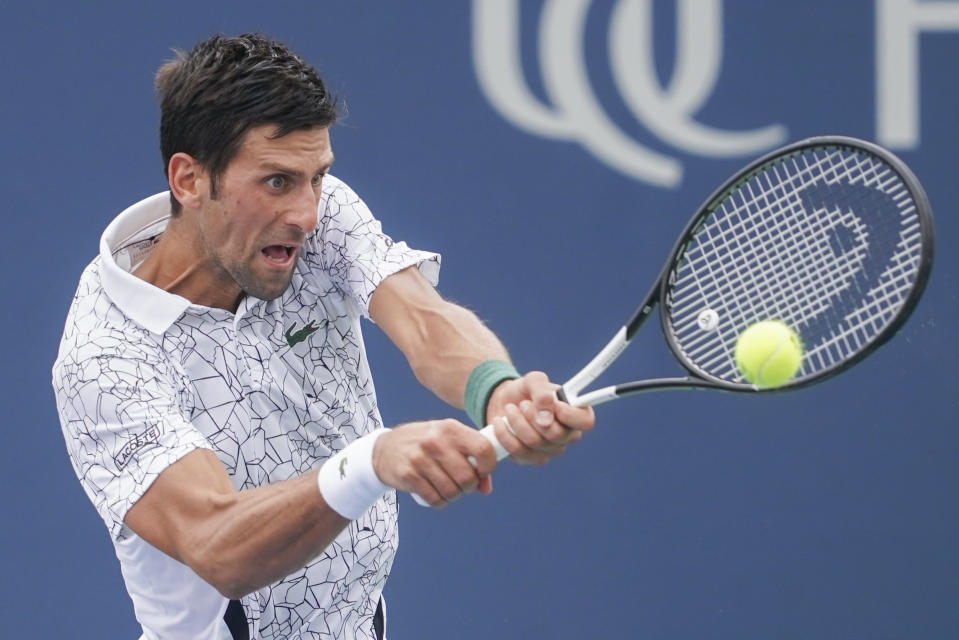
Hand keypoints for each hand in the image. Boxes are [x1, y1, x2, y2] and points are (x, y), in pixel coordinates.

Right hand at [372, 420, 497, 506]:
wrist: (385, 449)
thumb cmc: (425, 444)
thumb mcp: (448, 440)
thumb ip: (471, 459)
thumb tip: (486, 488)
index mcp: (450, 428)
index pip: (483, 448)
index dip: (488, 466)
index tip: (482, 472)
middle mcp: (435, 441)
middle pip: (467, 477)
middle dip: (469, 486)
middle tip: (462, 484)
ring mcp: (420, 458)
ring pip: (452, 491)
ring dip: (454, 495)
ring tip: (448, 488)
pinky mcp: (408, 475)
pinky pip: (434, 499)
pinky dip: (439, 502)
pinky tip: (435, 493)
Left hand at [485, 371, 595, 464]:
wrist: (504, 402)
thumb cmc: (526, 390)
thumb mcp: (533, 380)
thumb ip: (542, 392)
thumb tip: (547, 416)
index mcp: (575, 414)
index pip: (585, 421)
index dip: (571, 415)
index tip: (555, 404)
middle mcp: (566, 435)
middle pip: (556, 435)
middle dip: (534, 416)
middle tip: (524, 404)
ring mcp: (549, 450)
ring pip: (534, 442)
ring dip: (517, 422)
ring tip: (510, 409)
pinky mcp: (530, 458)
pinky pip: (518, 451)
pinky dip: (505, 434)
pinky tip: (501, 422)